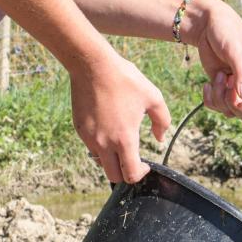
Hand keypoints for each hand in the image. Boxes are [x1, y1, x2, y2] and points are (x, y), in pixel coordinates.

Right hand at [69, 49, 172, 183]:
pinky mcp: (79, 129)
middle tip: (133, 159)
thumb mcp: (153, 97)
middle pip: (113, 176)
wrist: (92, 65)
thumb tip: (159, 138)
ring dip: (111, 158)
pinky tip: (107, 127)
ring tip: (120, 141)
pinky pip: (90, 146)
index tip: (145, 164)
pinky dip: (100, 144)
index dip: (141, 174)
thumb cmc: (125, 80)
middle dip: (125, 172)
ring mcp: (89, 137)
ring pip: (100, 161)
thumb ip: (162, 121)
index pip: (131, 174)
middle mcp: (104, 143)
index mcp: (124, 139)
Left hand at [182, 0, 241, 121]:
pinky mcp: (221, 88)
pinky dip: (210, 100)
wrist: (206, 25)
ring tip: (216, 77)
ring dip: (219, 100)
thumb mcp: (235, 50)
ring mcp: (235, 88)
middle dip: (234, 106)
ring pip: (230, 111)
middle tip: (225, 89)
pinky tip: (206, 85)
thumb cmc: (227, 31)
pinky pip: (217, 105)